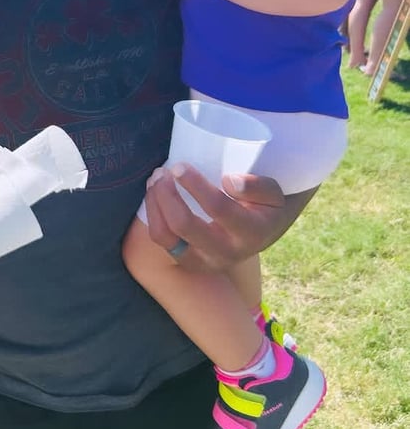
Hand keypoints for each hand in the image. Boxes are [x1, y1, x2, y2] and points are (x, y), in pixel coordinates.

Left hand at [143, 163, 316, 272]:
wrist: (266, 233)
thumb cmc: (267, 204)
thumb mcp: (274, 192)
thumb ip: (258, 185)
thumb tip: (229, 181)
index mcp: (252, 233)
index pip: (218, 208)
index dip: (195, 185)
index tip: (180, 166)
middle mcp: (227, 253)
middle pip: (184, 225)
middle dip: (166, 194)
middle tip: (162, 171)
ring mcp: (205, 262)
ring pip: (165, 237)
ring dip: (154, 204)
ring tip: (154, 180)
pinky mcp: (189, 262)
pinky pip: (162, 240)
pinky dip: (153, 216)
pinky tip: (154, 195)